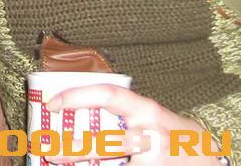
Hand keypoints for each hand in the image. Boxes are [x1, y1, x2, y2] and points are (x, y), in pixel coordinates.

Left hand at [44, 84, 221, 163]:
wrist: (206, 156)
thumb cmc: (169, 131)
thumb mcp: (147, 113)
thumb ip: (118, 111)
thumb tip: (71, 108)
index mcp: (145, 109)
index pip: (108, 95)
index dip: (77, 96)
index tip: (52, 103)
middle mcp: (150, 134)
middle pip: (105, 142)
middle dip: (72, 148)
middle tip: (48, 149)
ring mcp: (153, 157)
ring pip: (112, 165)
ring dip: (85, 164)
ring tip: (59, 162)